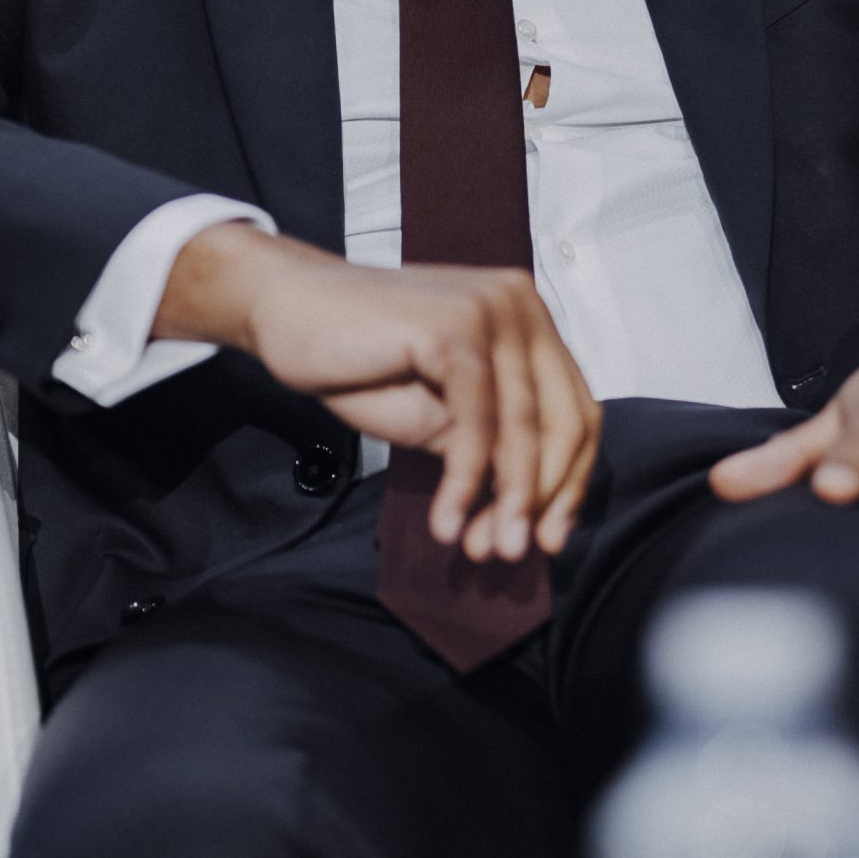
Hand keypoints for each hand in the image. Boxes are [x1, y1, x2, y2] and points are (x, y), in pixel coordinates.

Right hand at [154, 224, 601, 563]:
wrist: (284, 309)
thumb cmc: (359, 361)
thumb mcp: (435, 413)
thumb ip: (486, 443)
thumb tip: (527, 510)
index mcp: (527, 318)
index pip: (575, 409)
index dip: (570, 481)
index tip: (549, 537)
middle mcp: (520, 304)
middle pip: (564, 420)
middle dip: (543, 498)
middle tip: (511, 553)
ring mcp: (490, 310)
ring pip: (524, 426)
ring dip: (506, 500)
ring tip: (479, 549)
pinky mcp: (454, 327)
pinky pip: (476, 422)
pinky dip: (466, 481)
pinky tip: (445, 520)